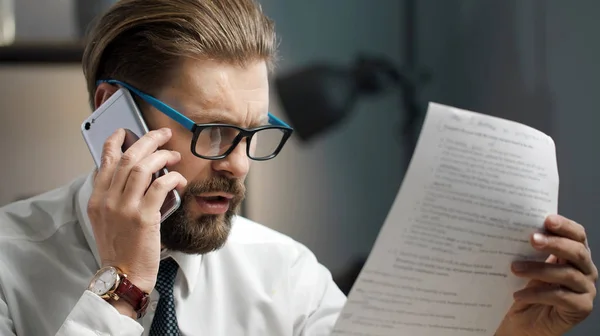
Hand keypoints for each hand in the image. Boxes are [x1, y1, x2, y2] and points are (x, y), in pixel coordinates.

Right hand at [87, 128, 186, 293]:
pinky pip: (160, 186)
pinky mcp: (143, 217)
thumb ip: (114, 197)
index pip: (104, 161)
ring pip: (143, 167)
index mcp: (97, 199)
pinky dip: (172, 178)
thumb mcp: (106, 220)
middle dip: (147, 140)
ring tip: (174, 155)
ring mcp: (124, 208)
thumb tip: (133, 174)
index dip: (116, 142)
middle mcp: (107, 200)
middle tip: (162, 134)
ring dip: (162, 156)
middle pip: (127, 158)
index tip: (126, 131)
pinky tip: (179, 179)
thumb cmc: (120, 249)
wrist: (123, 275)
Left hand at [495, 214, 597, 335]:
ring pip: (567, 274)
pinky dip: (537, 293)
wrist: (525, 322)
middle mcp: (586, 270)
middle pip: (577, 252)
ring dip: (539, 269)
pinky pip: (560, 297)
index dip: (565, 226)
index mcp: (575, 255)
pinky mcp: (581, 308)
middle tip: (532, 239)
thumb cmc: (528, 290)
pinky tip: (518, 293)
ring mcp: (586, 290)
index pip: (578, 235)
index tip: (547, 220)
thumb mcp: (530, 265)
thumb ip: (533, 249)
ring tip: (515, 268)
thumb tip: (516, 227)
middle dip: (555, 243)